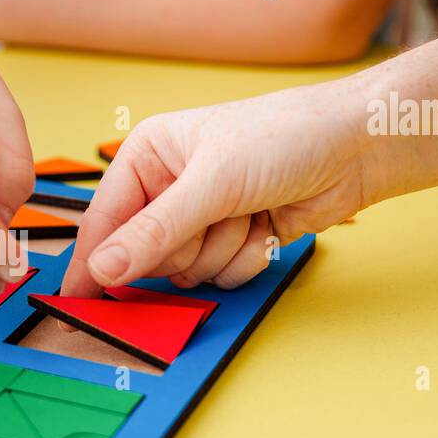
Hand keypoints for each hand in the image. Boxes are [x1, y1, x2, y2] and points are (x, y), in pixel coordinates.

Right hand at [63, 78, 385, 296]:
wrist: (359, 145)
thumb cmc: (286, 137)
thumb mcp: (213, 182)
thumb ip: (155, 231)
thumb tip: (104, 267)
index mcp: (147, 155)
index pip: (105, 218)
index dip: (95, 259)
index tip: (79, 299)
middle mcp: (168, 186)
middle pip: (147, 254)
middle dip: (187, 245)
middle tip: (218, 218)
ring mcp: (203, 215)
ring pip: (186, 270)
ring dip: (222, 250)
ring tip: (250, 213)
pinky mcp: (234, 238)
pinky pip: (220, 275)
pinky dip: (246, 257)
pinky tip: (267, 226)